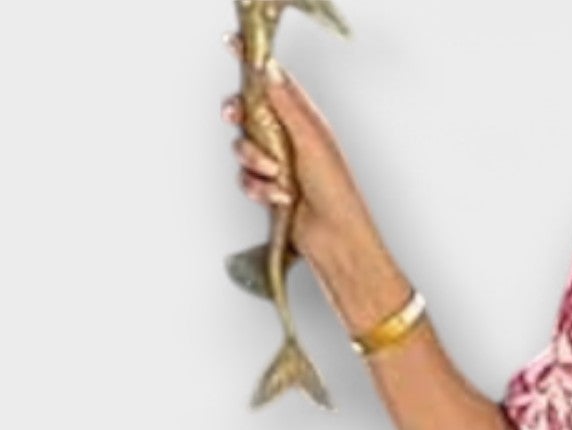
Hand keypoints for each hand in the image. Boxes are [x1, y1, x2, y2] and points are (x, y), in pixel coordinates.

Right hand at [221, 33, 377, 270]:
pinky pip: (246, 178)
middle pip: (247, 111)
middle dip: (238, 116)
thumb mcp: (313, 141)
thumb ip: (288, 104)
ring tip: (278, 178)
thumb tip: (269, 69)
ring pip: (242, 148)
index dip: (253, 65)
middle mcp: (289, 138)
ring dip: (255, 164)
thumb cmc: (338, 195)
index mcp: (304, 120)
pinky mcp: (269, 188)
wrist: (338, 241)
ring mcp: (278, 163)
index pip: (273, 83)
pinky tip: (279, 198)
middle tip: (235, 116)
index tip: (233, 46)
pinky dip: (258, 189)